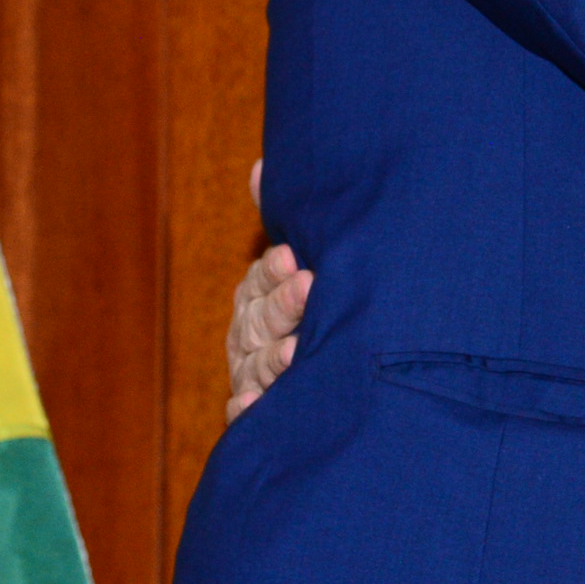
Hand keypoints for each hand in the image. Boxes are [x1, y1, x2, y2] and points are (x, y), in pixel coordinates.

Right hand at [225, 158, 312, 422]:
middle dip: (282, 306)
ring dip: (273, 359)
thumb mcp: (299, 266)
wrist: (338, 372)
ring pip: (257, 366)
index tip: (295, 257)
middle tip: (309, 290)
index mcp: (258, 296)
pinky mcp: (256, 415)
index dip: (274, 270)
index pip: (260, 280)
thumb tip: (261, 167)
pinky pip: (246, 417)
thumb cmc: (316, 306)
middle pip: (260, 321)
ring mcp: (250, 375)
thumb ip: (283, 221)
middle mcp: (249, 335)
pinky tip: (253, 405)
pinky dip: (247, 412)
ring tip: (297, 352)